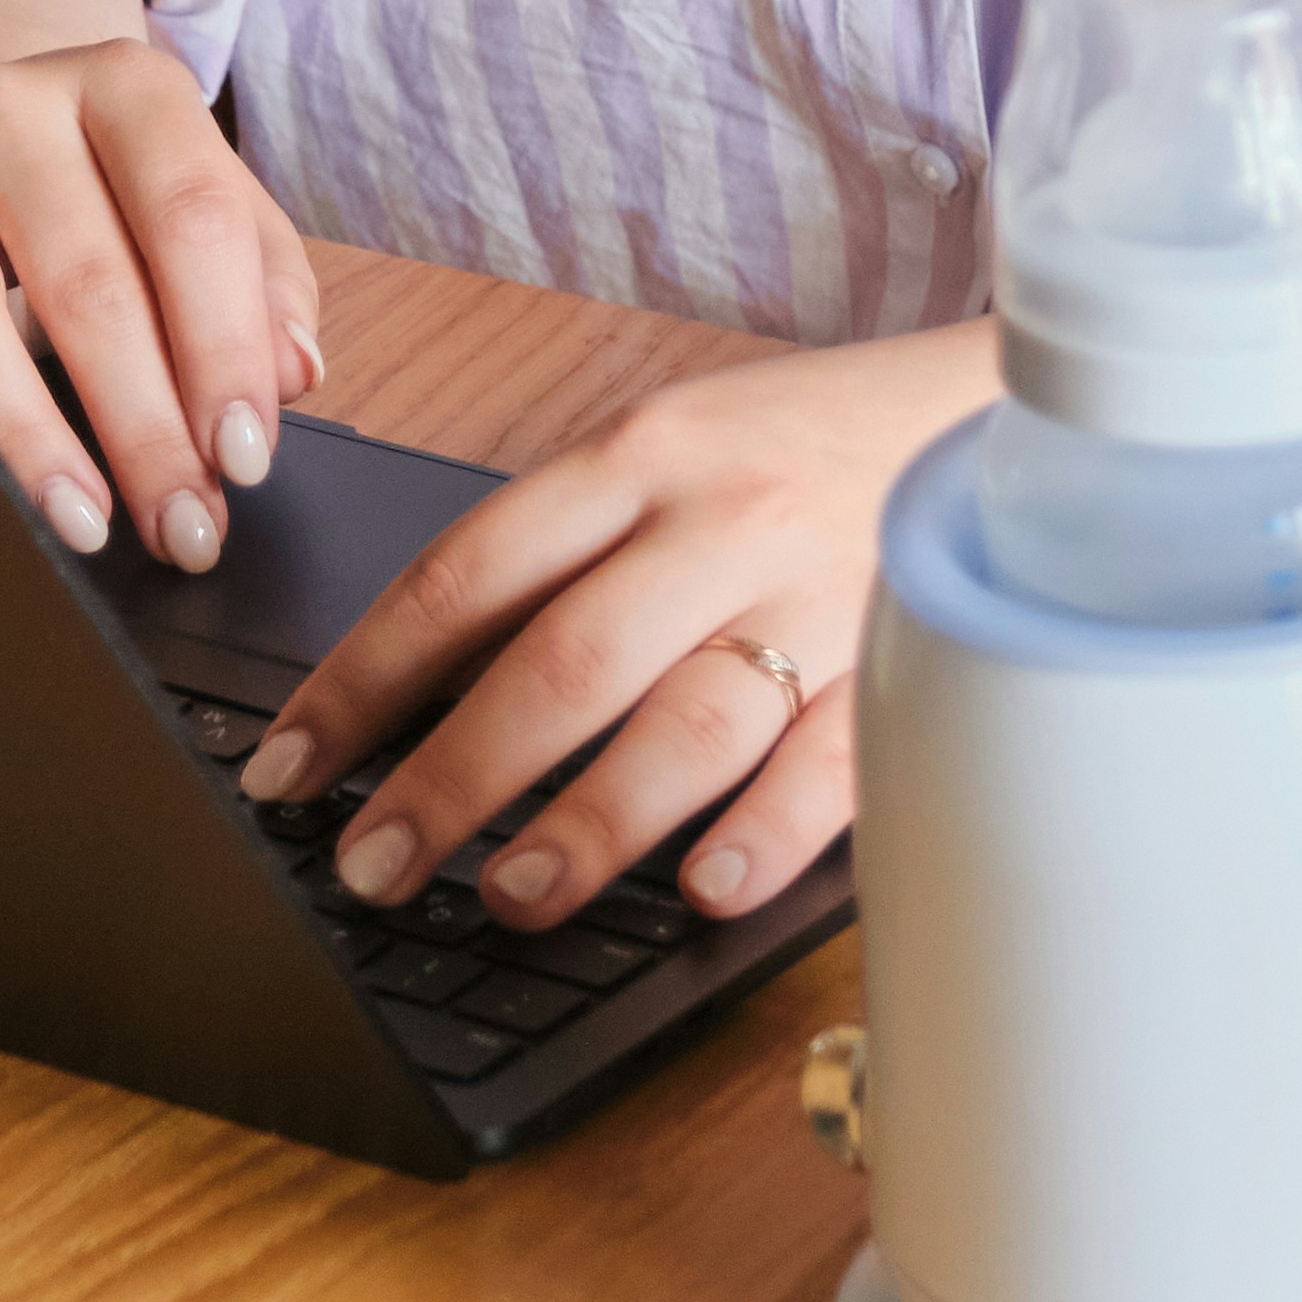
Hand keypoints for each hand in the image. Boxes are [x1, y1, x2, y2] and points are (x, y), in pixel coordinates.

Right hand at [0, 33, 327, 576]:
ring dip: (21, 427)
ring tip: (78, 520)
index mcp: (127, 87)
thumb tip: (291, 376)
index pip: (190, 218)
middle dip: (145, 423)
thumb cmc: (124, 190)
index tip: (245, 456)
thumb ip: (267, 281)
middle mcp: (11, 112)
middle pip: (83, 278)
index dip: (226, 346)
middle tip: (183, 525)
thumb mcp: (212, 202)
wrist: (0, 126)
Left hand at [237, 325, 997, 935]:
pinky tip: (708, 889)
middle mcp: (719, 521)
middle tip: (374, 864)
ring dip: (592, 821)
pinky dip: (766, 831)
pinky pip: (834, 761)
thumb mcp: (675, 449)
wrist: (1012, 406)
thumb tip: (430, 681)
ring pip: (688, 719)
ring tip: (511, 895)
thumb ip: (573, 545)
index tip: (290, 767)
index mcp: (639, 455)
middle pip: (562, 658)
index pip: (466, 573)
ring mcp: (819, 594)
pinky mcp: (910, 660)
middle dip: (454, 774)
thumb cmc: (811, 448)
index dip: (363, 679)